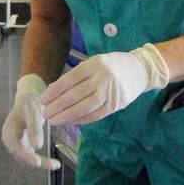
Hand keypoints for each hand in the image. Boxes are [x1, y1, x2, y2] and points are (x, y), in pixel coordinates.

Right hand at [2, 74, 59, 169]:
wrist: (28, 101)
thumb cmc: (29, 104)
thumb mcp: (32, 112)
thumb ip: (34, 128)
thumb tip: (38, 146)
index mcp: (8, 131)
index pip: (14, 147)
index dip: (25, 156)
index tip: (38, 162)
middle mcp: (11, 140)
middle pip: (21, 156)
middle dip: (36, 162)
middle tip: (53, 165)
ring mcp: (17, 145)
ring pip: (27, 159)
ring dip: (41, 163)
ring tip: (56, 165)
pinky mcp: (25, 146)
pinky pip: (32, 156)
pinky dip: (42, 161)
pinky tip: (54, 163)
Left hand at [42, 45, 169, 126]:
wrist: (140, 70)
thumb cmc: (113, 65)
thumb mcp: (95, 62)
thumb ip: (78, 76)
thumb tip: (54, 90)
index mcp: (93, 65)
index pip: (69, 80)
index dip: (54, 92)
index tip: (43, 100)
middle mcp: (101, 78)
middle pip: (74, 96)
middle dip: (57, 106)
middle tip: (45, 114)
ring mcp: (109, 92)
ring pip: (84, 107)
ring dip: (67, 116)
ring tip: (54, 121)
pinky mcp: (116, 104)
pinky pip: (96, 115)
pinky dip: (82, 119)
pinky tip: (71, 122)